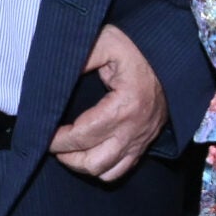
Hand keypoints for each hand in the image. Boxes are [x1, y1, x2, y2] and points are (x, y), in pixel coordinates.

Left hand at [49, 24, 167, 182]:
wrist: (172, 59)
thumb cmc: (137, 50)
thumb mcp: (107, 42)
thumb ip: (81, 57)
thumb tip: (55, 73)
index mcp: (124, 107)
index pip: (82, 136)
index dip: (58, 139)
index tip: (43, 131)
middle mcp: (133, 131)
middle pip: (92, 162)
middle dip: (66, 156)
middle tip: (52, 142)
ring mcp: (140, 141)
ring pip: (105, 172)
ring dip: (81, 166)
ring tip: (67, 150)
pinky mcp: (144, 144)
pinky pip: (121, 171)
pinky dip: (102, 169)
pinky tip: (89, 154)